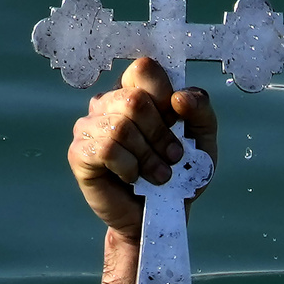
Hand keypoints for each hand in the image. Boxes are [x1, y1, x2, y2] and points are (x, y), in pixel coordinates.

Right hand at [67, 57, 217, 244]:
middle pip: (135, 99)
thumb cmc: (181, 173)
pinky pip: (106, 149)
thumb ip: (200, 111)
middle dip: (162, 134)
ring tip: (159, 174)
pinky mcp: (80, 153)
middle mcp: (109, 103)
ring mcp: (89, 126)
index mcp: (137, 92)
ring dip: (149, 156)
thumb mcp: (203, 140)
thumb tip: (179, 98)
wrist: (162, 215)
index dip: (164, 94)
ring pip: (121, 126)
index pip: (144, 68)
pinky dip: (130, 167)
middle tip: (173, 157)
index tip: (176, 121)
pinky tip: (134, 178)